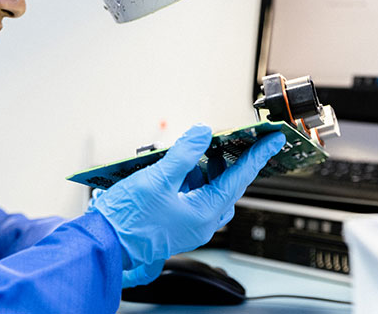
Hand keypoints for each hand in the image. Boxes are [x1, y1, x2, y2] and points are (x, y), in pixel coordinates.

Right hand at [88, 124, 284, 285]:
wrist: (104, 244)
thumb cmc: (128, 219)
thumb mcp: (158, 178)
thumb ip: (183, 153)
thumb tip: (203, 134)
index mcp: (204, 213)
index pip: (239, 178)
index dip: (257, 156)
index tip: (273, 142)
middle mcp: (201, 222)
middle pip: (226, 186)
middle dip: (226, 161)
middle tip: (231, 140)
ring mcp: (187, 224)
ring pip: (208, 191)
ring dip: (204, 170)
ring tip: (193, 151)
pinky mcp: (174, 223)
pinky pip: (192, 198)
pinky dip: (189, 180)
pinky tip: (175, 168)